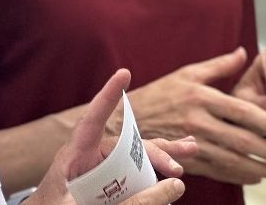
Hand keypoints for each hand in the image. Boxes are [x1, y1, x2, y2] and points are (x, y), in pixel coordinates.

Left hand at [32, 69, 195, 204]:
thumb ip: (133, 201)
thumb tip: (175, 187)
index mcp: (74, 157)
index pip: (92, 120)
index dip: (107, 97)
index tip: (124, 73)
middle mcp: (89, 159)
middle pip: (128, 145)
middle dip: (159, 146)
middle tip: (187, 151)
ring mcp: (99, 173)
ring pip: (135, 159)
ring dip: (163, 155)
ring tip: (191, 148)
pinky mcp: (105, 187)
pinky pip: (132, 177)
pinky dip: (153, 173)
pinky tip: (172, 172)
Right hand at [127, 47, 265, 185]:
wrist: (126, 121)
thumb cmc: (160, 94)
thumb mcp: (187, 74)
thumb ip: (219, 66)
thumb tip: (244, 53)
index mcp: (202, 98)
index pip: (240, 111)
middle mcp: (198, 122)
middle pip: (240, 140)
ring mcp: (191, 144)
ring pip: (231, 160)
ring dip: (258, 168)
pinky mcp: (186, 160)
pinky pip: (216, 171)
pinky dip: (237, 176)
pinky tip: (254, 177)